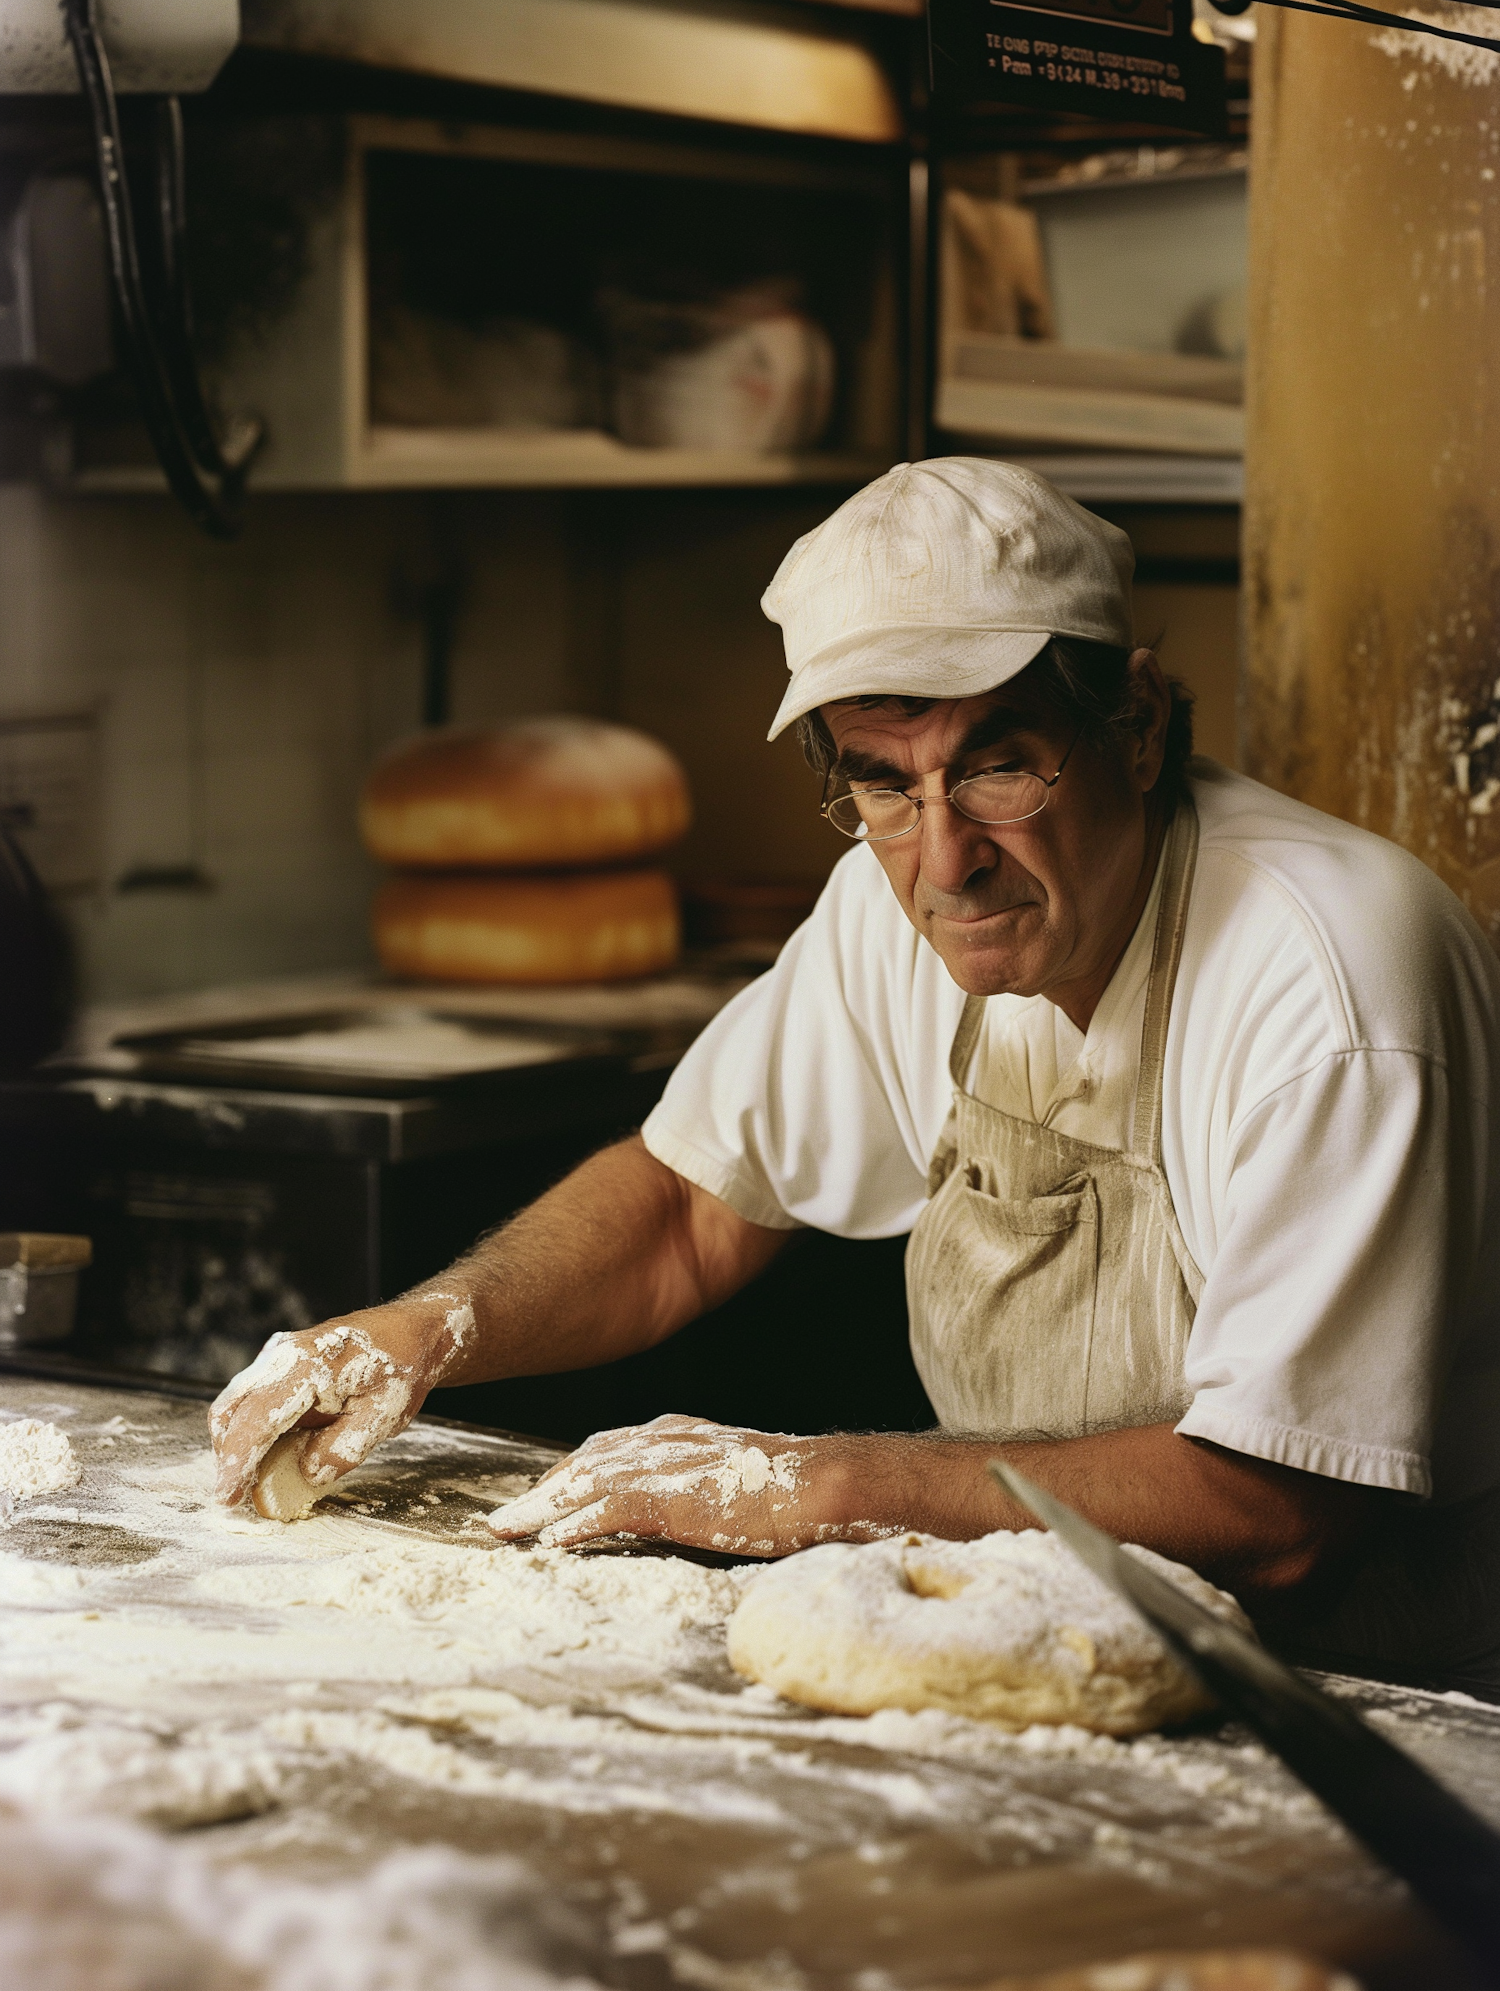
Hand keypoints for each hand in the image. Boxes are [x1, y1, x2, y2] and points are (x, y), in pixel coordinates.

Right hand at [209, 1292, 475, 1507]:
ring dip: (235, 1444)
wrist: (411, 1330)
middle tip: (236, 1498)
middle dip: (227, 1457)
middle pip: (231, 1411)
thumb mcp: (384, 1416)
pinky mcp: (279, 1362)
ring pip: (235, 1404)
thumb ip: (343, 1448)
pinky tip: (267, 1455)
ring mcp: (277, 1354)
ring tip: (250, 1482)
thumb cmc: (401, 1368)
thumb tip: (305, 1474)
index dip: (237, 1462)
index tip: (228, 1497)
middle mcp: (283, 1354)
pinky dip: (249, 1430)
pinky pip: (251, 1399)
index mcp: (310, 1365)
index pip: (257, 1419)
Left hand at [488, 1413, 901, 1555]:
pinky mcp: (673, 1496)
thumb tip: (683, 1515)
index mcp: (678, 1435)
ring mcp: (666, 1466)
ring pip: (584, 1482)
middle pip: (584, 1460)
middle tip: (503, 1519)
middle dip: (541, 1488)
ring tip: (505, 1531)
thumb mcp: (732, 1481)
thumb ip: (698, 1489)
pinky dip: (574, 1525)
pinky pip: (609, 1510)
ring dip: (541, 1508)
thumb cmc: (793, 1490)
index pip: (607, 1448)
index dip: (568, 1473)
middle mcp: (664, 1440)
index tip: (539, 1495)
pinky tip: (549, 1544)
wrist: (825, 1484)